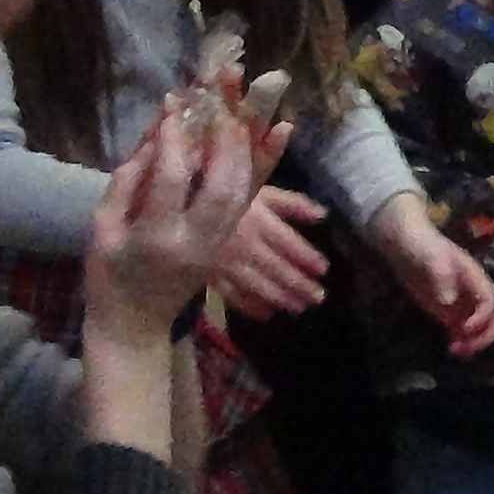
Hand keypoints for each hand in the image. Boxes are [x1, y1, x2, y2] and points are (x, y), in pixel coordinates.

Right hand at [82, 105, 255, 342]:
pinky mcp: (225, 252)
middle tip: (223, 108)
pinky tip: (257, 148)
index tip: (174, 106)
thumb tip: (154, 140)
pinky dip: (252, 175)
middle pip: (222, 187)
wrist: (133, 324)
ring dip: (246, 156)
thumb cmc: (107, 276)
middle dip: (225, 144)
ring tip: (243, 119)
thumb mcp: (101, 228)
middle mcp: (194, 243)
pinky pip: (243, 209)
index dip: (174, 139)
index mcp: (155, 238)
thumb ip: (126, 183)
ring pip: (241, 198)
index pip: (172, 179)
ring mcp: (215, 250)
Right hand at [209, 124, 331, 317]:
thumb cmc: (214, 180)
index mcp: (257, 218)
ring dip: (278, 297)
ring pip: (256, 284)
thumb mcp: (254, 184)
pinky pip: (229, 293)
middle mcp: (243, 242)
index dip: (307, 257)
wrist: (170, 193)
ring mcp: (223, 261)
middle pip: (276, 268)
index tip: (323, 270)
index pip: (288, 243)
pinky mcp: (205, 272)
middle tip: (318, 298)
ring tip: (298, 308)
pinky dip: (248, 305)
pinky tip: (264, 314)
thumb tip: (323, 214)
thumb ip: (289, 200)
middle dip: (298, 284)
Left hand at [373, 192, 493, 357]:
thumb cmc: (422, 246)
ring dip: (474, 342)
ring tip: (457, 351)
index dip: (483, 317)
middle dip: (485, 334)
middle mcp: (472, 292)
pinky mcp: (447, 313)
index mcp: (474, 277)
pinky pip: (462, 332)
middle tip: (469, 346)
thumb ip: (441, 277)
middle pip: (493, 317)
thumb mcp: (431, 257)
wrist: (405, 246)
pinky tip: (451, 349)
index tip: (465, 327)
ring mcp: (461, 303)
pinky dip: (462, 342)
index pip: (490, 301)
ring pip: (479, 328)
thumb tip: (448, 302)